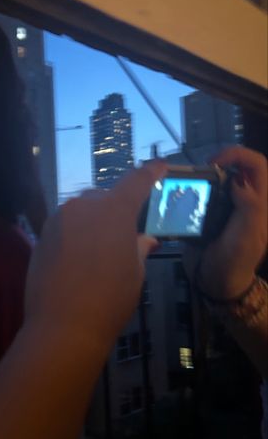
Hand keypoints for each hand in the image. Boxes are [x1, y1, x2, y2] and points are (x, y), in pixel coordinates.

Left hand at [24, 161, 166, 345]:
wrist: (62, 326)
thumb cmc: (109, 300)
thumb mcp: (134, 274)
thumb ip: (139, 248)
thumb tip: (144, 239)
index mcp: (113, 211)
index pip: (136, 182)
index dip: (150, 172)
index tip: (159, 166)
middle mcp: (82, 206)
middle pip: (104, 196)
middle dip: (116, 207)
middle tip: (124, 231)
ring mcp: (57, 220)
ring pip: (80, 210)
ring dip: (92, 220)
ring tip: (98, 248)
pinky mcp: (41, 236)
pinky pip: (64, 225)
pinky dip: (74, 233)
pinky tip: (77, 258)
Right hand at [198, 147, 266, 298]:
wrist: (215, 284)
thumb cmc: (235, 262)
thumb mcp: (247, 237)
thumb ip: (249, 207)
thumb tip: (237, 180)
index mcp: (260, 203)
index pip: (257, 166)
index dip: (239, 155)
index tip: (216, 162)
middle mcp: (243, 200)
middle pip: (236, 167)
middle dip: (218, 163)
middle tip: (198, 173)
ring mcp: (224, 206)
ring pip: (216, 179)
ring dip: (201, 177)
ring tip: (185, 183)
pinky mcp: (206, 215)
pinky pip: (200, 195)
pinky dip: (190, 191)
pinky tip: (179, 196)